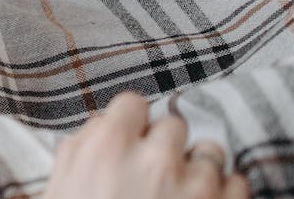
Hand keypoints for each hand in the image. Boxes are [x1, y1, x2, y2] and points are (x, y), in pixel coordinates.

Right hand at [44, 92, 250, 198]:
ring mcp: (196, 185)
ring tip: (179, 196)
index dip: (131, 123)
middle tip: (151, 175)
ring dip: (198, 169)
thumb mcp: (57, 191)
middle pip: (173, 125)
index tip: (130, 139)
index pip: (133, 103)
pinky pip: (237, 182)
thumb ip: (78, 151)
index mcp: (107, 147)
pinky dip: (223, 194)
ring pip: (210, 152)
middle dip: (164, 147)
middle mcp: (154, 158)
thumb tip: (99, 129)